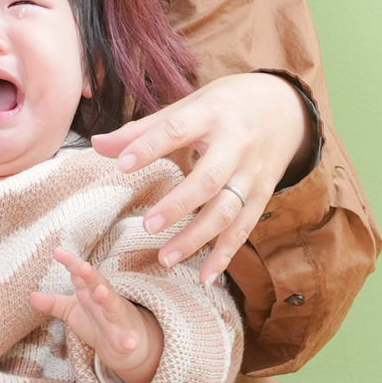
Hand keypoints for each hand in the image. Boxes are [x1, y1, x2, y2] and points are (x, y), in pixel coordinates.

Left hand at [34, 250, 164, 382]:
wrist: (125, 344)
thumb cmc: (98, 322)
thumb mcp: (73, 311)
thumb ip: (53, 303)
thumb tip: (30, 296)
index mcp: (92, 292)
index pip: (81, 275)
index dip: (71, 264)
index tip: (58, 252)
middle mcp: (106, 301)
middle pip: (98, 284)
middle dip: (90, 275)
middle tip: (82, 266)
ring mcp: (118, 318)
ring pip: (113, 306)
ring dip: (108, 298)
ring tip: (100, 291)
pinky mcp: (127, 338)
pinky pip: (129, 339)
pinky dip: (130, 340)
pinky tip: (130, 343)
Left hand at [92, 71, 310, 275]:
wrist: (284, 108)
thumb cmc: (224, 106)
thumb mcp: (188, 105)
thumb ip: (144, 129)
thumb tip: (96, 143)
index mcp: (212, 114)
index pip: (177, 129)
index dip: (149, 147)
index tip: (121, 165)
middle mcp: (236, 145)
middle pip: (210, 179)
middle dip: (179, 205)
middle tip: (147, 226)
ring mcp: (252, 173)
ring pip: (227, 211)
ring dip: (197, 238)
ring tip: (165, 258)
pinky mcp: (263, 195)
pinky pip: (244, 228)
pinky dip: (225, 254)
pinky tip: (205, 277)